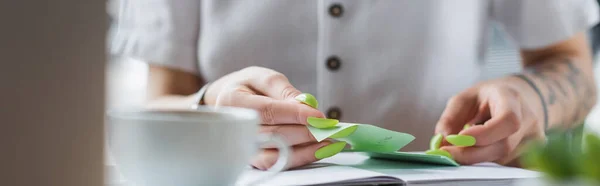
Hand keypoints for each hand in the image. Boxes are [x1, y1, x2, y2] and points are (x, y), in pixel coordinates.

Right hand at [204, 66, 328, 169]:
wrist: (231, 100)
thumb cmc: (249, 86)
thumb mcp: (264, 78)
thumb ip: (283, 90)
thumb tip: (304, 105)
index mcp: (232, 100)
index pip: (267, 111)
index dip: (294, 114)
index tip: (318, 115)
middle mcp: (234, 127)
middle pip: (273, 135)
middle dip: (304, 133)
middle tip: (328, 129)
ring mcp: (242, 146)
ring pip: (275, 154)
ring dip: (305, 149)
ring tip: (328, 141)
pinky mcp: (253, 158)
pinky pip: (276, 163)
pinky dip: (299, 158)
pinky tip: (317, 151)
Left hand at [434, 79, 545, 165]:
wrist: (518, 99)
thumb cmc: (488, 98)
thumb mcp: (464, 99)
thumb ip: (450, 118)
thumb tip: (441, 141)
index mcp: (512, 99)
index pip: (507, 120)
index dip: (483, 134)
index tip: (458, 139)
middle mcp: (529, 120)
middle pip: (503, 146)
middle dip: (471, 153)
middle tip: (446, 153)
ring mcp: (535, 139)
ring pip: (503, 159)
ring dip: (478, 156)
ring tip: (466, 145)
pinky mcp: (532, 154)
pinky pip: (507, 165)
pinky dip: (489, 162)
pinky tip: (481, 150)